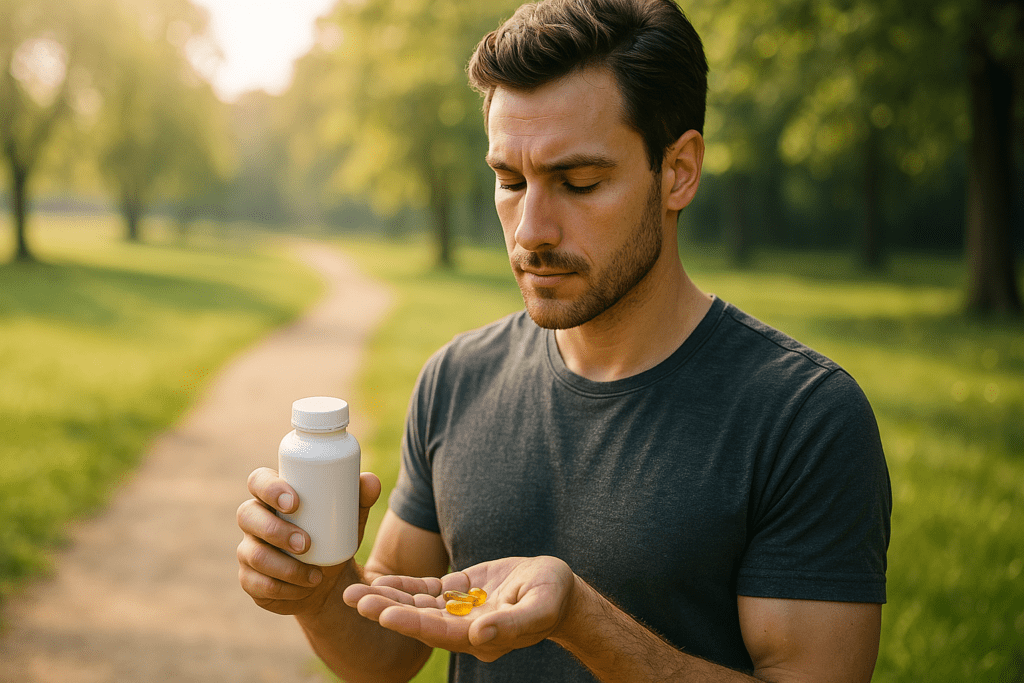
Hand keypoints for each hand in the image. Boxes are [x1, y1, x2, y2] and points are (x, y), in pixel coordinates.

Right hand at [236, 467, 380, 615]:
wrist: (329, 581)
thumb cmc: (334, 538)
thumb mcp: (350, 519)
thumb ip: (361, 498)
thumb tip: (371, 481)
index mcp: (273, 496)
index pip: (258, 480)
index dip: (269, 488)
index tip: (294, 503)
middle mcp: (254, 519)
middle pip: (247, 515)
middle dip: (275, 530)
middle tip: (306, 544)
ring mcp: (248, 550)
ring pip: (253, 554)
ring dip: (284, 567)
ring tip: (315, 576)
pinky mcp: (249, 579)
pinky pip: (256, 584)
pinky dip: (283, 589)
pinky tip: (301, 589)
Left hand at [342, 556, 575, 661]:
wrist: (559, 588)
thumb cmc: (554, 597)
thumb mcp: (539, 607)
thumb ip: (511, 624)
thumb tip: (480, 636)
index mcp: (481, 637)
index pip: (438, 632)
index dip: (410, 623)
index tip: (383, 614)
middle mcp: (464, 629)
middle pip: (418, 620)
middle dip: (384, 610)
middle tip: (352, 598)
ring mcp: (459, 612)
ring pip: (416, 606)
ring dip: (386, 599)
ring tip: (354, 592)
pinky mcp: (459, 593)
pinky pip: (426, 591)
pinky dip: (404, 587)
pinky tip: (381, 581)